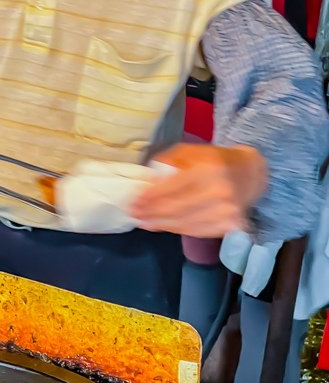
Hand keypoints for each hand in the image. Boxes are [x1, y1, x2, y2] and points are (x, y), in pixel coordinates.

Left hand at [130, 144, 266, 237]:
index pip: (173, 187)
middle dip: (151, 213)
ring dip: (161, 224)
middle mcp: (220, 191)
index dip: (151, 197)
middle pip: (177, 208)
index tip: (133, 202)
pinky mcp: (230, 226)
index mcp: (209, 168)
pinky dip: (177, 229)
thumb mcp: (190, 151)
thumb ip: (167, 162)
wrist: (250, 174)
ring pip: (185, 223)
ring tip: (144, 222)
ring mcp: (227, 212)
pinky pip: (197, 231)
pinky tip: (163, 225)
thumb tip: (146, 181)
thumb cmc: (214, 160)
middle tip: (134, 214)